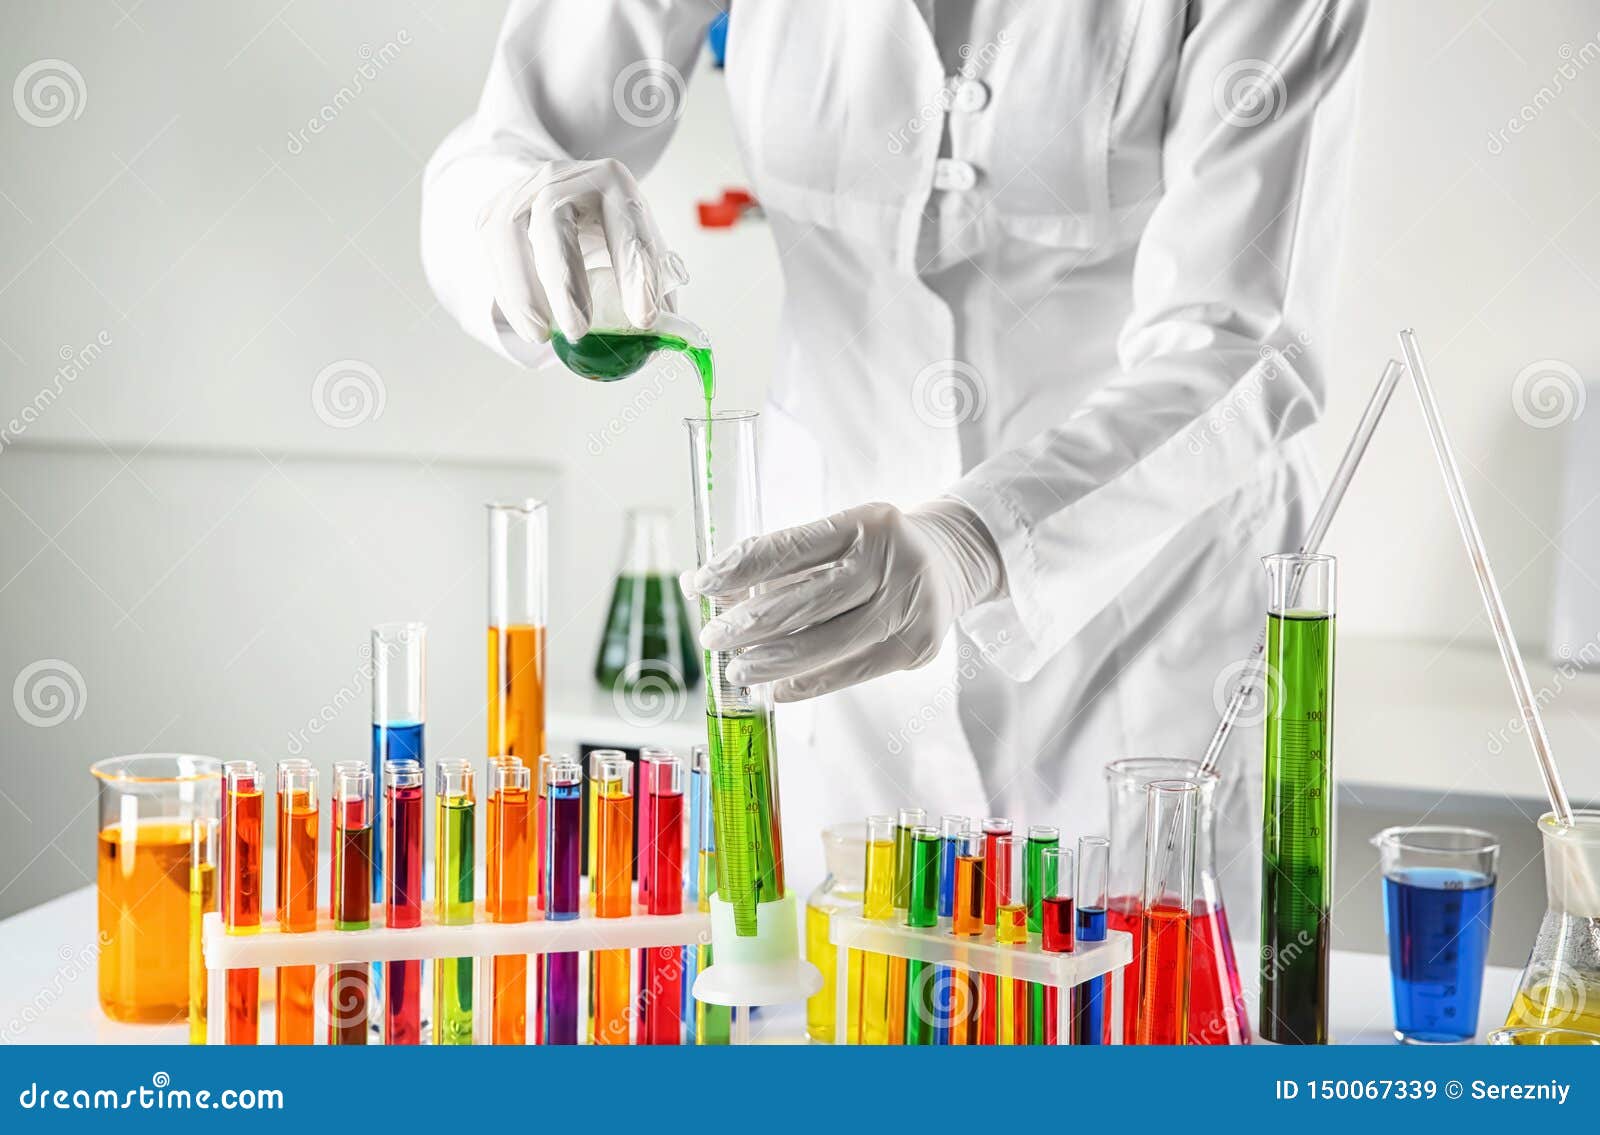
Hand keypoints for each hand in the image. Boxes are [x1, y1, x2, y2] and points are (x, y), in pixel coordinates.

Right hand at [476, 158, 680, 342]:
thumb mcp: (641, 246)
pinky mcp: (494, 213)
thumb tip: (662, 338)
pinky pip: (492, 253)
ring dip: (524, 290)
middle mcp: (564, 178)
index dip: (636, 272)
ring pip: (510, 233)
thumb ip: (655, 287)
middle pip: (552, 217)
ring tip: (542, 335)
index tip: (643, 319)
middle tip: (578, 330)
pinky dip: (509, 296)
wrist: (563, 194)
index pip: (626, 223)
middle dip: (565, 278)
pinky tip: (529, 326)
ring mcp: (522, 191)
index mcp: (613, 182)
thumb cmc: (610, 228)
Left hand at [683, 499, 1004, 700]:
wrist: (954, 559)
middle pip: (806, 602)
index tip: (699, 584)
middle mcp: (892, 562)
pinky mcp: (917, 647)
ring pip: (827, 645)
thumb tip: (707, 589)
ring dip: (772, 662)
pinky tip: (776, 688)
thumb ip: (782, 562)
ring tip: (737, 669)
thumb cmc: (877, 548)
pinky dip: (808, 683)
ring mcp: (910, 608)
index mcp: (866, 522)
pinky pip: (850, 672)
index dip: (738, 568)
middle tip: (711, 637)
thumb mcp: (839, 536)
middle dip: (748, 624)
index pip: (790, 548)